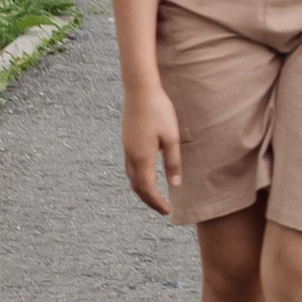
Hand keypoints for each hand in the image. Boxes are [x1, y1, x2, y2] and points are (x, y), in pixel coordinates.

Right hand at [122, 77, 182, 216]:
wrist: (140, 90)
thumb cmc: (159, 111)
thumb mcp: (171, 137)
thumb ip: (173, 162)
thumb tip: (175, 184)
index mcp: (142, 158)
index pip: (148, 189)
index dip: (157, 203)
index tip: (168, 211)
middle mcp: (131, 156)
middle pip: (137, 187)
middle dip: (149, 200)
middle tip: (162, 208)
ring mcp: (126, 148)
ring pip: (131, 177)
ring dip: (142, 190)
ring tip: (155, 196)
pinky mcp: (126, 141)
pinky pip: (130, 167)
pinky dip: (138, 178)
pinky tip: (147, 174)